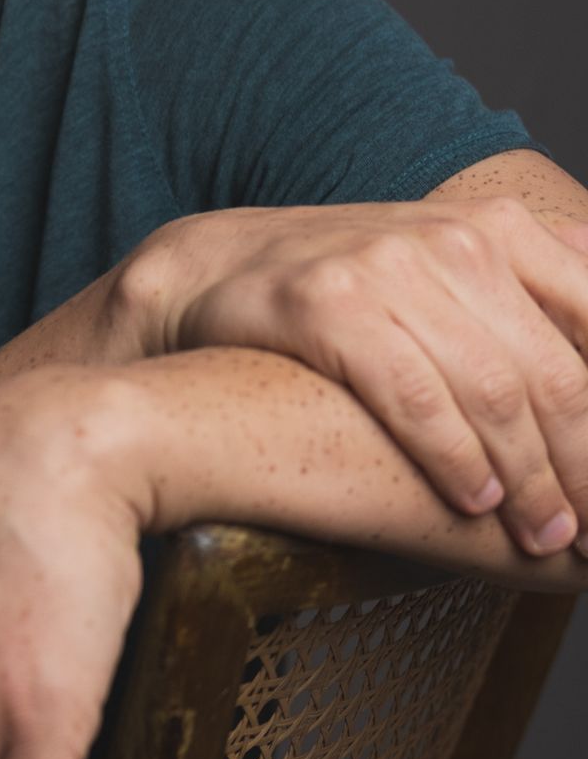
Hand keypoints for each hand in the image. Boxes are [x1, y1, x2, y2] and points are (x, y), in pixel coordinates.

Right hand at [122, 197, 587, 559]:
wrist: (208, 267)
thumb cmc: (341, 286)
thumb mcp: (441, 264)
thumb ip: (524, 296)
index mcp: (498, 226)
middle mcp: (453, 239)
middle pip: (554, 372)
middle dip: (583, 462)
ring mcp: (390, 268)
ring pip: (494, 391)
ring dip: (531, 479)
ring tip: (545, 532)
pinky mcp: (331, 305)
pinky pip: (417, 397)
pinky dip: (457, 460)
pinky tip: (476, 501)